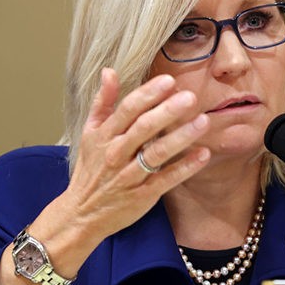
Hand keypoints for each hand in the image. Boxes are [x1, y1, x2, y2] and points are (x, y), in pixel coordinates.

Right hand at [64, 67, 210, 240]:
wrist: (81, 213)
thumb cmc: (90, 169)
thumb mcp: (90, 133)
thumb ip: (103, 101)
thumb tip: (109, 70)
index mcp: (105, 135)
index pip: (127, 110)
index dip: (148, 94)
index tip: (169, 81)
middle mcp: (116, 153)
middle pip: (144, 128)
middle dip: (167, 111)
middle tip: (190, 97)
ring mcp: (130, 176)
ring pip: (157, 153)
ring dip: (181, 137)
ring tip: (203, 121)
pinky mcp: (143, 195)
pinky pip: (166, 179)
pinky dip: (185, 167)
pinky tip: (203, 154)